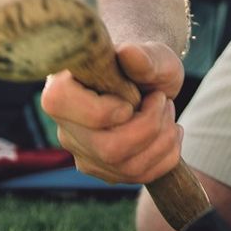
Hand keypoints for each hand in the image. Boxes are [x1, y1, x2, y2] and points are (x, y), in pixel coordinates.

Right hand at [40, 41, 184, 185]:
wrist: (146, 80)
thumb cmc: (143, 62)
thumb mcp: (151, 54)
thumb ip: (142, 56)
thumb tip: (129, 53)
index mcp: (61, 89)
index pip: (69, 109)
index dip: (112, 108)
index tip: (136, 94)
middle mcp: (66, 127)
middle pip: (109, 149)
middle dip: (150, 126)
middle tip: (163, 100)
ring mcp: (84, 153)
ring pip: (128, 167)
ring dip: (163, 140)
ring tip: (168, 112)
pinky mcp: (104, 170)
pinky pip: (139, 177)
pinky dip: (166, 156)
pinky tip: (169, 132)